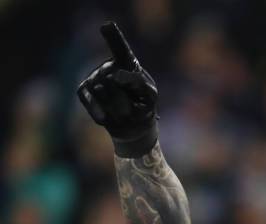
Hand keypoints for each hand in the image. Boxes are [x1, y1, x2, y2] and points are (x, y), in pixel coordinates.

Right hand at [77, 22, 157, 156]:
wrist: (132, 125)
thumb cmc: (144, 105)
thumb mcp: (149, 95)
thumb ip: (138, 82)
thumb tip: (114, 75)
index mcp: (128, 63)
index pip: (120, 47)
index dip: (113, 37)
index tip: (107, 26)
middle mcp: (108, 65)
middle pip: (111, 79)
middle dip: (123, 98)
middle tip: (132, 108)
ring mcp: (94, 76)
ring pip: (101, 91)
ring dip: (114, 107)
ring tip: (122, 112)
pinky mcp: (84, 89)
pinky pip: (88, 99)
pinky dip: (98, 111)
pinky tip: (105, 119)